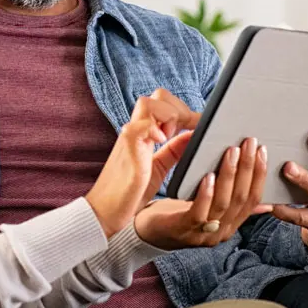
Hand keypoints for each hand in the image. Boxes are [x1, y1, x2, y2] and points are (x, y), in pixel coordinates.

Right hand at [86, 88, 199, 237]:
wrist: (106, 212)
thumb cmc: (130, 192)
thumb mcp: (159, 167)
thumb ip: (174, 151)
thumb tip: (193, 135)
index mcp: (144, 133)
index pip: (164, 103)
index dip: (184, 110)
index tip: (202, 125)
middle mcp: (136, 130)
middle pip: (157, 96)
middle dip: (179, 108)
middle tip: (190, 130)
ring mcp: (130, 137)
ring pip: (148, 103)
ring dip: (167, 115)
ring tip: (171, 137)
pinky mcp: (127, 149)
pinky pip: (139, 126)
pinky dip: (153, 128)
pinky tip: (162, 140)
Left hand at [135, 137, 268, 249]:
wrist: (146, 232)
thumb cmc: (177, 213)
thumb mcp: (208, 206)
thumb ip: (231, 200)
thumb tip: (263, 198)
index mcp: (230, 224)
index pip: (253, 199)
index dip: (259, 174)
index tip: (262, 150)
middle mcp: (221, 232)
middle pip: (241, 198)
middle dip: (248, 169)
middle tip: (249, 144)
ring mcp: (203, 234)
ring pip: (223, 203)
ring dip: (229, 175)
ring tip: (231, 152)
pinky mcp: (183, 230)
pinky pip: (199, 212)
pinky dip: (206, 193)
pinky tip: (208, 175)